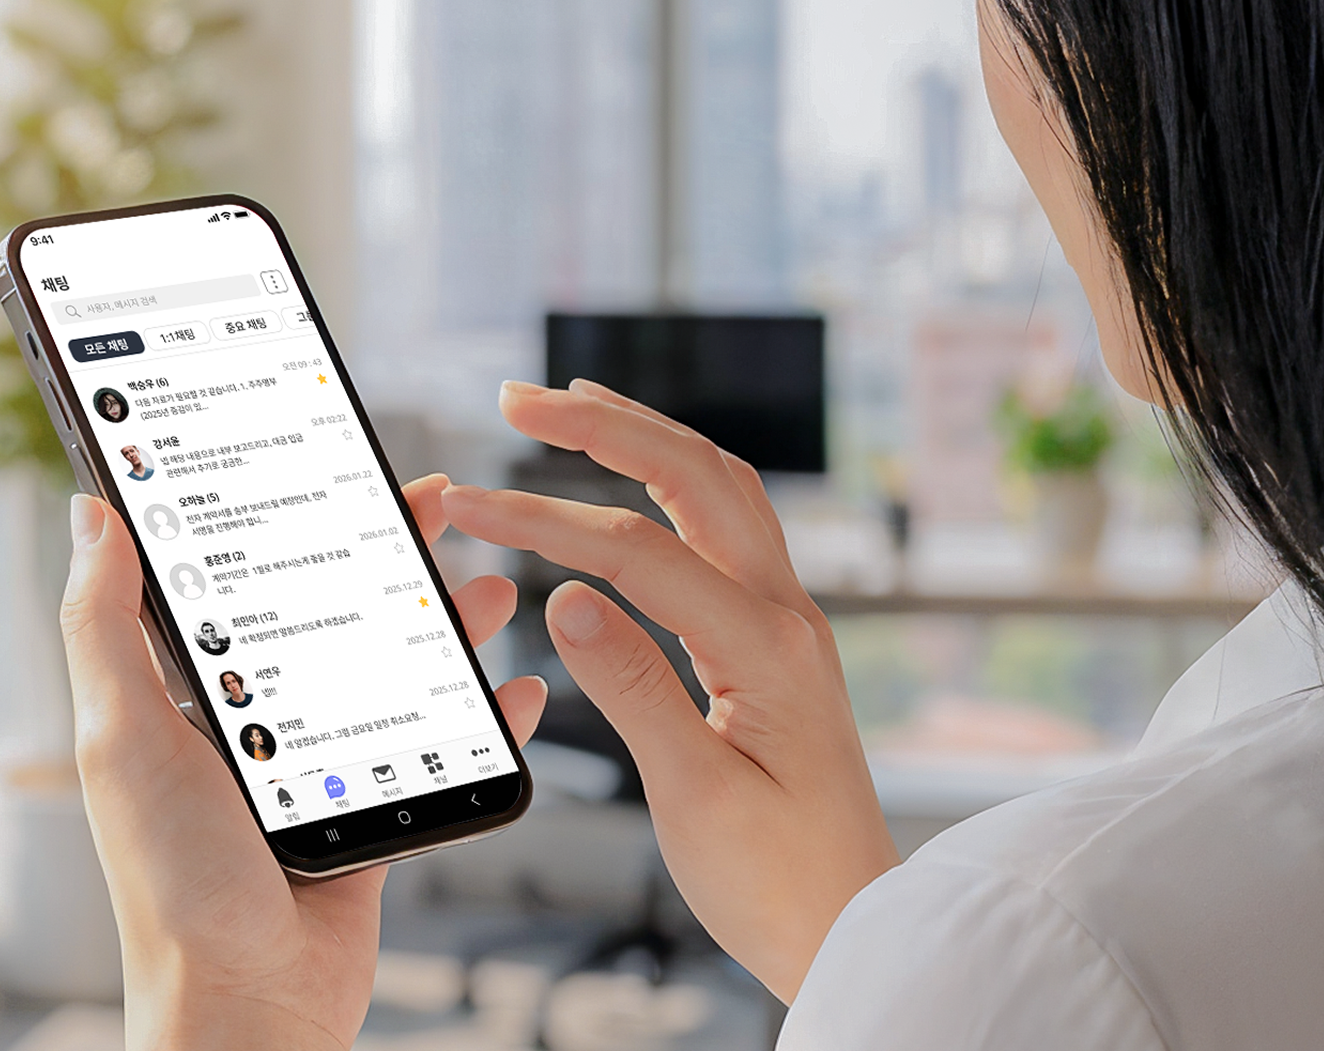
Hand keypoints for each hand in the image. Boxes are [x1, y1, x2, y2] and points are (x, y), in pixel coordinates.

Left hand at [61, 474, 548, 1049]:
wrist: (247, 1008)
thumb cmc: (173, 887)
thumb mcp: (122, 739)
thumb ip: (105, 626)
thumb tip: (89, 513)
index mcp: (184, 696)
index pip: (235, 575)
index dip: (280, 512)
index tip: (321, 458)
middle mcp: (251, 721)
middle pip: (329, 608)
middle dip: (384, 552)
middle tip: (434, 500)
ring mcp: (314, 767)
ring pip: (390, 669)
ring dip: (443, 623)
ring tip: (490, 585)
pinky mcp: (368, 814)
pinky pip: (435, 747)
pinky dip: (481, 717)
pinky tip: (517, 688)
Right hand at [441, 380, 897, 999]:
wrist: (855, 927)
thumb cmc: (779, 882)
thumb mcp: (694, 799)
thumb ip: (632, 691)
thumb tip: (565, 597)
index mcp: (768, 651)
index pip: (638, 554)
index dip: (543, 520)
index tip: (468, 505)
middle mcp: (789, 616)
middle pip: (695, 477)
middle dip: (604, 424)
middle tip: (517, 396)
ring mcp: (791, 621)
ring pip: (721, 487)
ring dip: (644, 435)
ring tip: (569, 403)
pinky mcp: (781, 639)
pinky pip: (731, 526)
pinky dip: (674, 479)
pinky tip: (637, 474)